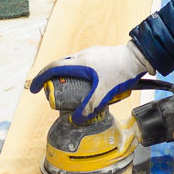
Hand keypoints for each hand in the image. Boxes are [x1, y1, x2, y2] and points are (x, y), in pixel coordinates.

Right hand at [30, 41, 153, 123]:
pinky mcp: (100, 55)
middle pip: (61, 65)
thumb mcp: (105, 92)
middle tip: (53, 92)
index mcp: (80, 63)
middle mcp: (83, 55)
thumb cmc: (122, 72)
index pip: (53, 68)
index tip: (34, 88)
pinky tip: (88, 83)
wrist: (139, 57)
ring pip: (72, 64)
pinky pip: (83, 63)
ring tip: (70, 90)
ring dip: (67, 75)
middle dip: (53, 78)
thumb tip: (76, 120)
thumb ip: (90, 107)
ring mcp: (92, 53)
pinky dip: (78, 73)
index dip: (41, 78)